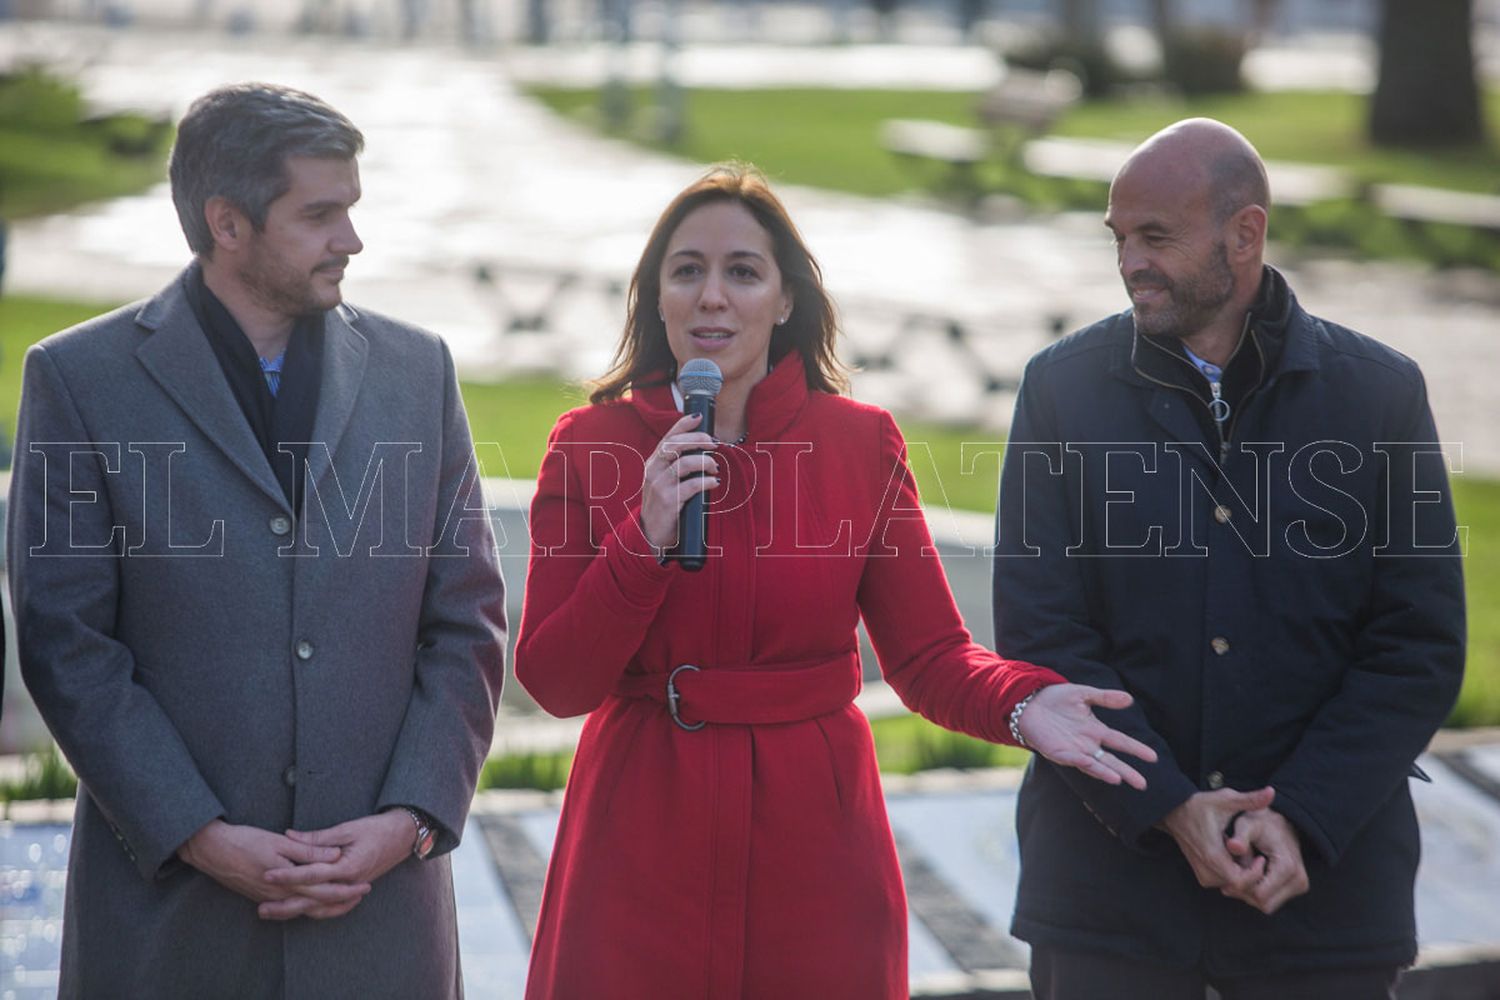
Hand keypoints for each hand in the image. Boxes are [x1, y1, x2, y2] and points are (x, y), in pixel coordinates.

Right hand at [177, 819, 363, 913]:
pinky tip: (314, 902)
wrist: (211, 850)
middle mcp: (279, 895)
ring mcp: (269, 898)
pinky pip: (289, 907)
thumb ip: (309, 851)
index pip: (323, 891)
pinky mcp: (261, 897)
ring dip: (325, 907)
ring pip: (303, 909)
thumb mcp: (279, 842)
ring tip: (345, 902)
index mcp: (287, 881)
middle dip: (341, 901)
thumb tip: (335, 855)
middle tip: (362, 895)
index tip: (364, 885)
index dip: (346, 889)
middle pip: (316, 904)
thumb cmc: (245, 841)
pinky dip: (306, 907)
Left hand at [260, 811, 415, 919]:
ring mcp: (353, 889)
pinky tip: (302, 913)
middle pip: (312, 899)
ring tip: (273, 914)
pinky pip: (334, 908)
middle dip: (285, 904)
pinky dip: (317, 912)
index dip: (288, 875)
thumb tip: (289, 835)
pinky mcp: (354, 890)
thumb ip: (317, 838)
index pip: (311, 874)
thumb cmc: (376, 828)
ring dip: (296, 912)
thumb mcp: (347, 828)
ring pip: (321, 908)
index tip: (266, 874)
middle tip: (261, 908)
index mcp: (347, 866)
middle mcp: (349, 883)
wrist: (403, 836)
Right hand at [640, 413, 719, 549]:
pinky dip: (706, 481)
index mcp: (654, 462)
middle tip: (715, 444)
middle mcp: (654, 470)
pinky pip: (691, 485)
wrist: (650, 533)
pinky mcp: (668, 501)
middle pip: (675, 445)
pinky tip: (713, 483)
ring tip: (715, 468)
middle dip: (698, 440)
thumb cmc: (664, 504)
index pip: (668, 437)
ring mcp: (659, 486)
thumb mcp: (665, 480)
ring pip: (685, 463)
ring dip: (705, 462)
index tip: (698, 418)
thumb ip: (678, 465)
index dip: (683, 425)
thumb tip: (703, 449)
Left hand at [1017, 684, 1158, 788]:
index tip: (1153, 757)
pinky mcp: (1057, 752)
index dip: (1136, 749)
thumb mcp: (1082, 694)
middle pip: (1111, 760)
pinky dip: (1083, 763)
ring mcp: (1073, 749)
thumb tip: (1129, 699)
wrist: (1027, 702)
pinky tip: (1093, 766)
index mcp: (1095, 730)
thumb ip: (1104, 697)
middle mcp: (1087, 743)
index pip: (1120, 741)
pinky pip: (1072, 759)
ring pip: (1094, 764)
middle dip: (1127, 772)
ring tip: (1120, 780)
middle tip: (1143, 784)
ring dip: (1106, 772)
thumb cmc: (1055, 699)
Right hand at [1161, 787, 1275, 895]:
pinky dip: (1235, 874)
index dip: (1255, 873)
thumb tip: (1272, 791)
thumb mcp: (1226, 799)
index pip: (1241, 882)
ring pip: (1234, 886)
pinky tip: (1234, 858)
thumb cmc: (1200, 806)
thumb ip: (1250, 799)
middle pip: (1240, 886)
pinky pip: (1226, 883)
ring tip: (1245, 854)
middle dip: (1252, 873)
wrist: (1175, 813)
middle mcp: (1207, 870)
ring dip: (1244, 874)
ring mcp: (1204, 876)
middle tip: (1257, 855)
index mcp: (1213, 855)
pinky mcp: (1203, 877)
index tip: (1260, 857)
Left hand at [1224, 807, 1309, 913]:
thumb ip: (1240, 836)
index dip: (1241, 885)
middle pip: (1263, 903)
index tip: (1234, 869)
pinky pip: (1271, 901)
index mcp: (1288, 867)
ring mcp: (1300, 886)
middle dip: (1244, 891)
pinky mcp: (1297, 888)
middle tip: (1232, 872)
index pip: (1259, 895)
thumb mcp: (1247, 824)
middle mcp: (1299, 880)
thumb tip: (1232, 847)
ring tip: (1241, 871)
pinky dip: (1257, 892)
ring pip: (1267, 905)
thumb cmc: (1260, 823)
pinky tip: (1249, 875)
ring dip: (1249, 893)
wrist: (1280, 823)